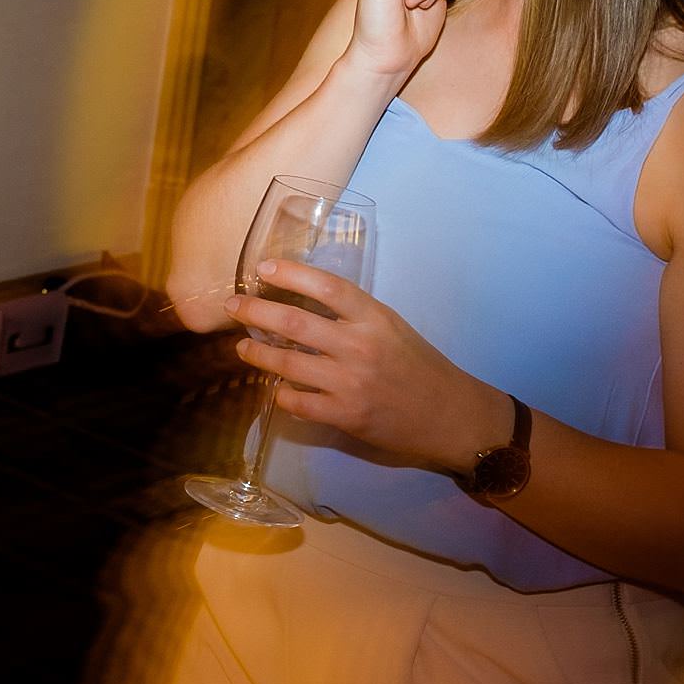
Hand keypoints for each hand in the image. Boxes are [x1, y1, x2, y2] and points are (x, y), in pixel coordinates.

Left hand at [225, 256, 498, 472]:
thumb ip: (353, 314)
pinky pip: (299, 402)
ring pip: (289, 364)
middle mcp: (360, 347)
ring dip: (258, 353)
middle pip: (295, 323)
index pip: (327, 286)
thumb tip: (302, 300)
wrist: (451, 416)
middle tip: (232, 306)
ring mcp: (351, 383)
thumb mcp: (391, 327)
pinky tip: (274, 387)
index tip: (262, 267)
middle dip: (256, 311)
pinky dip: (280, 393)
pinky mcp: (346, 416)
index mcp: (374, 318)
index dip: (291, 273)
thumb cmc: (419, 365)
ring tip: (242, 346)